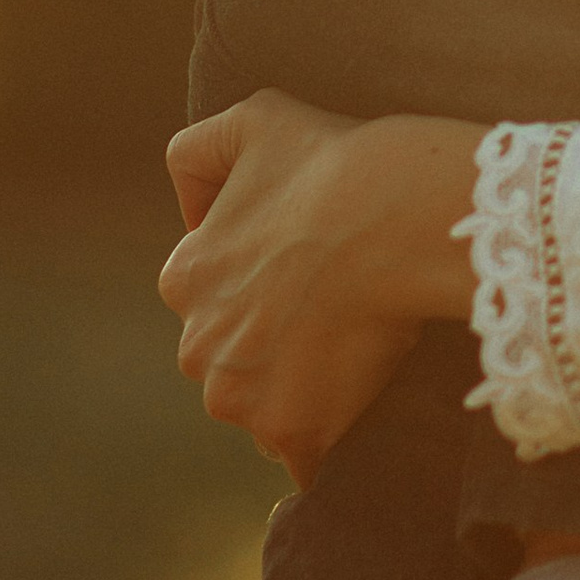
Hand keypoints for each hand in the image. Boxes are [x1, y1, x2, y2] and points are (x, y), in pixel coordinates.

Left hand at [160, 93, 484, 484]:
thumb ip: (200, 150)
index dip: (259, 286)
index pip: (210, 298)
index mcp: (184, 279)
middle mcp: (198, 348)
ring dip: (297, 395)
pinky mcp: (293, 435)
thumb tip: (192, 210)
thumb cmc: (330, 162)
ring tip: (353, 357)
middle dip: (268, 348)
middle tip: (332, 316)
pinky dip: (324, 444)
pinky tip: (357, 414)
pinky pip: (303, 459)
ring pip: (262, 408)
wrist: (395, 215)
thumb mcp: (252, 120)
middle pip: (231, 360)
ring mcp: (243, 399)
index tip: (303, 273)